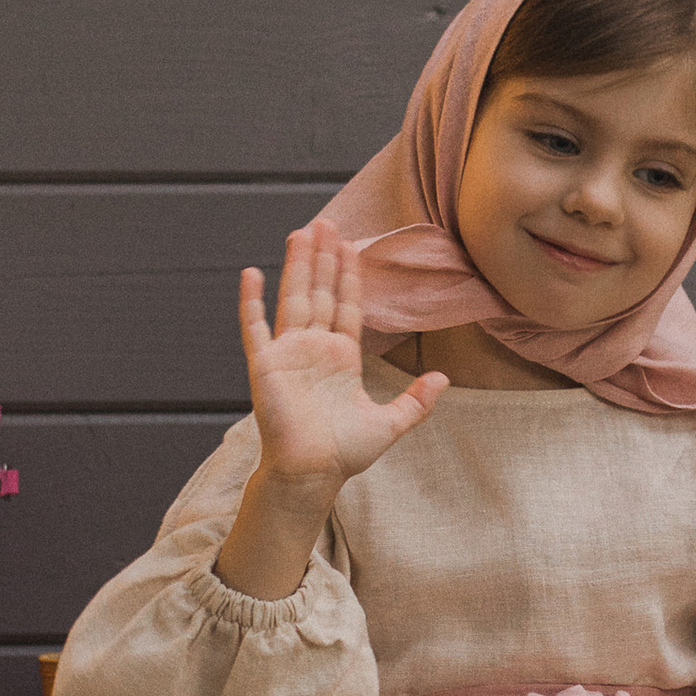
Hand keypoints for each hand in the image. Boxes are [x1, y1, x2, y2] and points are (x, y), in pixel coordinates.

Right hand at [239, 227, 445, 498]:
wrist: (312, 474)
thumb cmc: (345, 453)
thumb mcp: (389, 423)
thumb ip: (417, 401)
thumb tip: (443, 378)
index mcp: (341, 357)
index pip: (346, 305)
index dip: (349, 275)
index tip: (350, 245)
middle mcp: (314, 349)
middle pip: (320, 292)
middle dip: (324, 258)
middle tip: (326, 222)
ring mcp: (288, 353)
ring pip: (293, 298)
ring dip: (296, 265)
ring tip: (301, 232)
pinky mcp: (264, 365)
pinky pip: (255, 327)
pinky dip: (251, 301)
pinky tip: (251, 273)